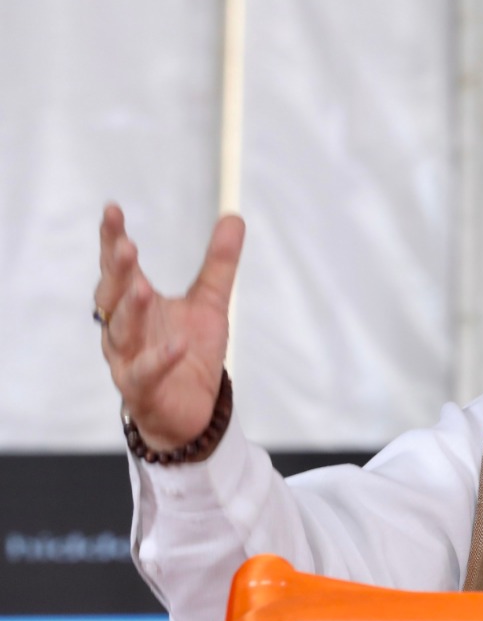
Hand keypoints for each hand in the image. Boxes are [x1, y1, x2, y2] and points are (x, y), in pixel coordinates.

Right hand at [95, 203, 244, 449]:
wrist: (190, 409)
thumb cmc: (189, 353)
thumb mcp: (210, 302)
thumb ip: (219, 263)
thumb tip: (233, 217)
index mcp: (135, 305)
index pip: (118, 268)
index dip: (112, 240)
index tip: (113, 210)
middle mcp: (124, 330)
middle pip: (112, 296)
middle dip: (116, 271)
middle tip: (124, 246)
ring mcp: (128, 360)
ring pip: (122, 333)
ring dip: (129, 311)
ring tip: (140, 287)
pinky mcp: (144, 390)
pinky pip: (146, 374)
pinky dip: (159, 360)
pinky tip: (175, 345)